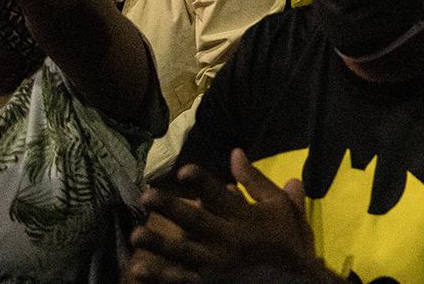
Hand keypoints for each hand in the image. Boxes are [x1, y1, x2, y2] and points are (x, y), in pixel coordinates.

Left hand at [127, 150, 320, 282]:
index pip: (221, 196)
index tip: (183, 171)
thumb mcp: (281, 207)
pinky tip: (140, 269)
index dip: (201, 182)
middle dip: (171, 208)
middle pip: (196, 221)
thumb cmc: (287, 243)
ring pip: (183, 253)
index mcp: (246, 218)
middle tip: (146, 196)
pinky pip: (181, 280)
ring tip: (136, 235)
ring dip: (159, 244)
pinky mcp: (209, 283)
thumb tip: (235, 153)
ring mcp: (217, 265)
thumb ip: (256, 182)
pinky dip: (160, 275)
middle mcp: (229, 239)